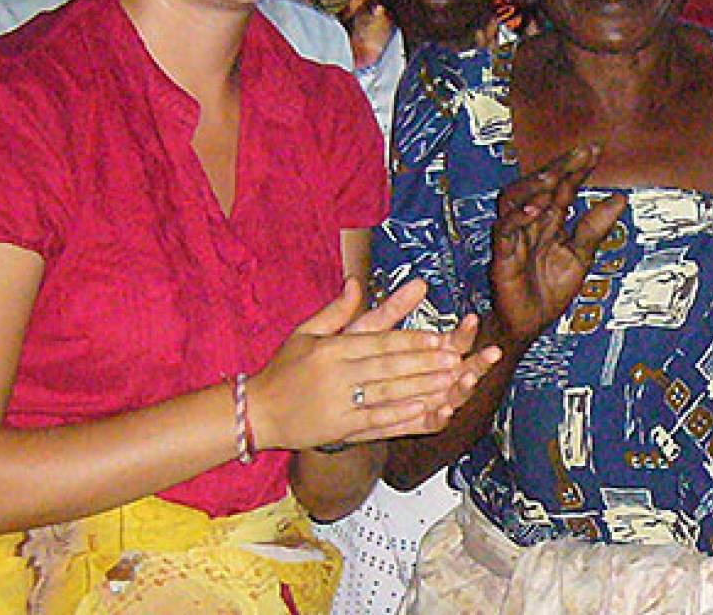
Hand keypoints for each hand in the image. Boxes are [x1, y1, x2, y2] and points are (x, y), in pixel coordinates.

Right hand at [252, 278, 500, 451]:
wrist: (256, 412)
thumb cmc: (283, 369)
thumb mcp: (305, 333)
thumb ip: (336, 311)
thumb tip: (356, 282)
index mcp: (330, 350)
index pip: (378, 343)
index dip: (411, 341)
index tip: (439, 338)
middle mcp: (335, 376)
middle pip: (389, 368)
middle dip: (426, 363)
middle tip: (457, 358)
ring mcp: (338, 405)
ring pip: (388, 394)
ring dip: (422, 388)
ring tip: (451, 381)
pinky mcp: (339, 429)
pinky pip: (376, 422)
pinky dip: (402, 416)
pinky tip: (425, 409)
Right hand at [490, 144, 626, 346]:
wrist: (529, 326)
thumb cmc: (548, 291)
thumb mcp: (580, 256)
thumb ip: (595, 227)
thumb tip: (619, 198)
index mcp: (548, 221)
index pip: (562, 187)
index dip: (576, 168)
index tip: (595, 150)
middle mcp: (529, 224)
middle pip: (537, 186)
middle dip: (558, 167)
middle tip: (580, 153)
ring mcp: (513, 238)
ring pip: (514, 201)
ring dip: (533, 186)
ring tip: (554, 175)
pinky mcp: (502, 257)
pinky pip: (505, 232)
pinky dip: (518, 218)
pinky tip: (536, 208)